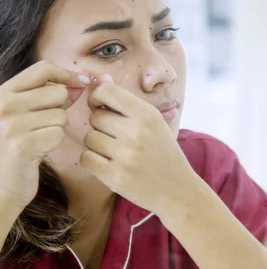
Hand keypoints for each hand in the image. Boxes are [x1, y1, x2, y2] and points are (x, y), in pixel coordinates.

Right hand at [0, 61, 88, 208]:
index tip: (82, 81)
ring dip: (57, 128)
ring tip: (38, 138)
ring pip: (61, 115)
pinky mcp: (21, 144)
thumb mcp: (28, 113)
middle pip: (58, 92)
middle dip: (61, 108)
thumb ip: (51, 95)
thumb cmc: (20, 145)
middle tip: (44, 124)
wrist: (2, 183)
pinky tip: (39, 150)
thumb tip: (81, 80)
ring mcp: (10, 124)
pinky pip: (58, 133)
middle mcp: (3, 104)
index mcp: (3, 93)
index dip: (67, 73)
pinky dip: (54, 142)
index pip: (43, 68)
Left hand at [79, 75, 195, 214]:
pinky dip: (93, 161)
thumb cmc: (162, 152)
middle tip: (117, 137)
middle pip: (95, 117)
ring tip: (116, 152)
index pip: (106, 92)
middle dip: (101, 126)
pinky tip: (109, 164)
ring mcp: (125, 155)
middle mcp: (136, 132)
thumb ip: (126, 102)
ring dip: (96, 145)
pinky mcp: (115, 176)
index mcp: (147, 114)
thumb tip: (100, 79)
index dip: (97, 97)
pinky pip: (86, 158)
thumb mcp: (153, 122)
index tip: (102, 107)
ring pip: (89, 138)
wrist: (178, 189)